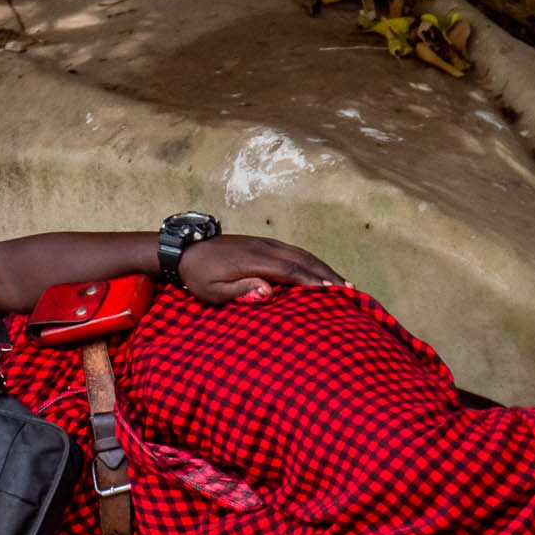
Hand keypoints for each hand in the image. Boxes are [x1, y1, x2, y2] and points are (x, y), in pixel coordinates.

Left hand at [177, 235, 347, 304]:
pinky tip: (319, 270)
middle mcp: (264, 248)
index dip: (313, 281)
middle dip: (327, 274)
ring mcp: (265, 243)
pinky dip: (310, 260)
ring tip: (343, 282)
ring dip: (323, 267)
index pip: (290, 270)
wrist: (184, 250)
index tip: (334, 291)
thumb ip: (240, 290)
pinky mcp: (263, 243)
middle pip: (302, 260)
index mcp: (253, 261)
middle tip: (350, 289)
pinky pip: (293, 251)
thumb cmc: (198, 276)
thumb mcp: (213, 290)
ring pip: (301, 253)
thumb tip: (270, 291)